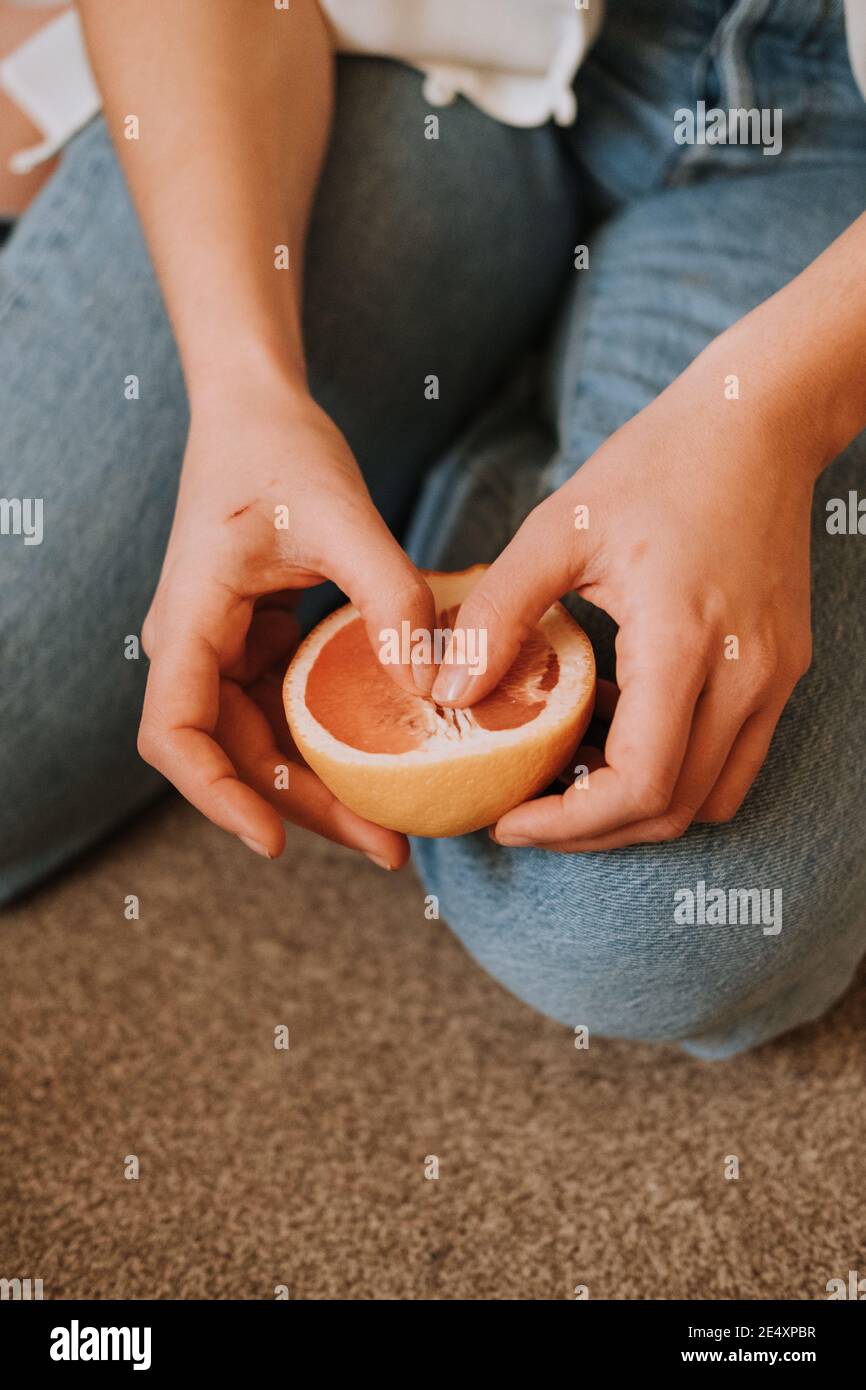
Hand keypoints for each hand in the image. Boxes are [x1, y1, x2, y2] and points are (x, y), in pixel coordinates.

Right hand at [137, 371, 434, 866]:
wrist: (258, 408)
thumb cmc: (280, 447)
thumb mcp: (341, 513)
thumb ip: (387, 595)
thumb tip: (434, 688)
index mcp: (192, 621)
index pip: (175, 732)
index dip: (217, 794)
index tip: (273, 840)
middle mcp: (199, 648)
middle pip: (236, 756)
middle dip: (306, 808)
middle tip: (389, 847)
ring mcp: (227, 650)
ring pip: (267, 743)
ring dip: (326, 785)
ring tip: (397, 825)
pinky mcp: (259, 644)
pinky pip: (292, 711)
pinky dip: (336, 741)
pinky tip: (392, 759)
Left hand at [430, 335, 819, 850]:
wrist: (758, 419)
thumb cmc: (656, 463)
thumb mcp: (558, 528)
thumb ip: (497, 615)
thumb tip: (446, 696)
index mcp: (685, 641)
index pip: (640, 785)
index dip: (569, 824)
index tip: (508, 820)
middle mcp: (745, 673)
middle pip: (674, 811)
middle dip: (593, 831)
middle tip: (527, 813)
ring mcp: (774, 675)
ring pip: (713, 797)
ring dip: (639, 807)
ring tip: (569, 777)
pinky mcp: (784, 667)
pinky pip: (734, 756)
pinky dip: (676, 769)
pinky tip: (618, 728)